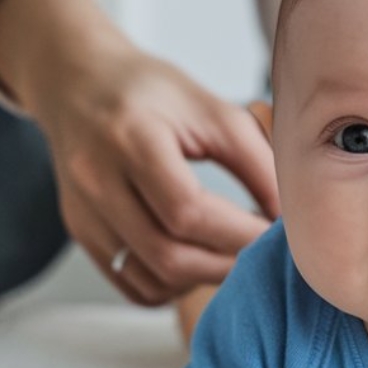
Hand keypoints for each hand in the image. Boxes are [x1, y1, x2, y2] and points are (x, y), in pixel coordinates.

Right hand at [0, 0, 279, 305]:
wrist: (78, 83)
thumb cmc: (152, 92)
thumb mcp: (213, 111)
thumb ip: (257, 163)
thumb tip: (289, 221)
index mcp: (131, 138)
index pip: (188, 211)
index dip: (239, 232)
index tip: (273, 232)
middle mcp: (96, 180)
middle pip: (168, 254)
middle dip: (226, 262)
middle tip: (259, 252)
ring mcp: (83, 211)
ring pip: (149, 277)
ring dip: (202, 278)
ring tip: (233, 254)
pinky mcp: (80, 232)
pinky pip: (130, 283)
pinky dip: (172, 285)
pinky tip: (197, 261)